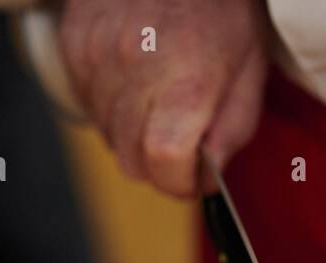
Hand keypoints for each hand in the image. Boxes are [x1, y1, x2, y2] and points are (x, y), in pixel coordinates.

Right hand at [58, 0, 268, 196]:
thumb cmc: (222, 10)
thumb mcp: (250, 68)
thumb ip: (232, 129)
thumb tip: (208, 176)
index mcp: (187, 78)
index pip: (165, 160)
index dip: (180, 183)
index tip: (194, 179)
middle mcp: (136, 68)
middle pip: (132, 159)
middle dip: (159, 167)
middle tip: (182, 146)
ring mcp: (98, 55)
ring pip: (108, 137)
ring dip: (134, 137)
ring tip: (159, 104)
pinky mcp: (75, 45)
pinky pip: (89, 105)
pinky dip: (112, 108)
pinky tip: (135, 82)